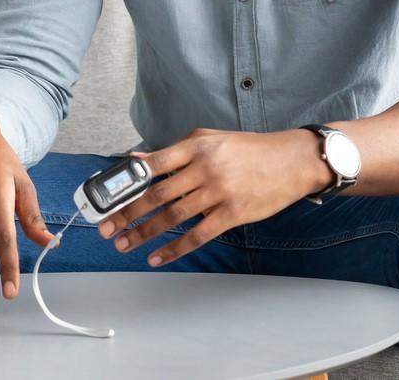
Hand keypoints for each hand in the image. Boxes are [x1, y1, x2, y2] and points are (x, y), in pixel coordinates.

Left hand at [98, 127, 325, 267]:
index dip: (127, 182)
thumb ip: (174, 151)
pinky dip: (174, 249)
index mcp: (197, 146)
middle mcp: (206, 168)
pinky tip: (157, 257)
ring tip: (124, 244)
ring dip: (144, 233)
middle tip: (107, 227)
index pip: (154, 164)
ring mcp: (219, 192)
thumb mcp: (210, 139)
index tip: (107, 196)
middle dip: (128, 213)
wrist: (291, 161)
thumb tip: (137, 160)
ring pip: (173, 216)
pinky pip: (197, 236)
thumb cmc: (249, 150)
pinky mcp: (232, 214)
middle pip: (158, 194)